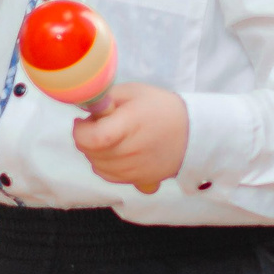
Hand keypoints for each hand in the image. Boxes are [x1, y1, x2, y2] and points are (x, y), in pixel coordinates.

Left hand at [71, 82, 187, 189]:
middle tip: (99, 125)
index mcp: (129, 126)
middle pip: (90, 152)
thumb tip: (84, 109)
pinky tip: (116, 152)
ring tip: (111, 138)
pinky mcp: (138, 181)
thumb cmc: (161, 108)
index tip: (83, 121)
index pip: (92, 139)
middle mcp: (130, 152)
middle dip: (87, 138)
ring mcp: (134, 170)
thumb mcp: (133, 92)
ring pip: (96, 165)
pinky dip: (105, 164)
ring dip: (95, 152)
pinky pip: (108, 176)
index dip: (81, 131)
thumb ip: (105, 99)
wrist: (192, 133)